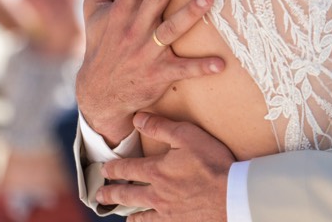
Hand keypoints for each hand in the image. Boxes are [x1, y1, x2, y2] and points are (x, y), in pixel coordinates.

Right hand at [75, 0, 224, 144]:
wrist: (99, 94)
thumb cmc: (101, 43)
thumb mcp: (94, 8)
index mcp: (120, 9)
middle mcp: (133, 27)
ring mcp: (146, 52)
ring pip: (171, 29)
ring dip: (191, 14)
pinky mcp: (159, 73)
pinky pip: (183, 69)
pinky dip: (201, 67)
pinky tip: (221, 64)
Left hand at [98, 112, 233, 221]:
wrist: (231, 194)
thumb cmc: (212, 162)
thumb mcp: (188, 135)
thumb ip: (161, 126)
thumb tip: (137, 118)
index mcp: (157, 171)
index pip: (127, 168)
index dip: (113, 168)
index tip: (103, 169)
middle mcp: (156, 194)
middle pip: (126, 193)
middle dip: (110, 192)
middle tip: (100, 194)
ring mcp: (166, 211)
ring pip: (138, 214)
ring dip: (127, 211)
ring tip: (120, 211)